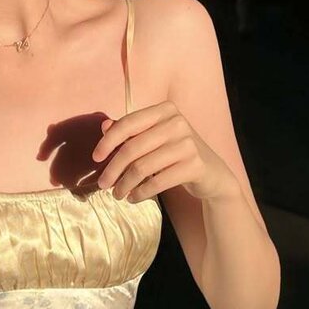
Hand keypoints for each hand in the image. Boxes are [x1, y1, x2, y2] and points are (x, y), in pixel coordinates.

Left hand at [91, 101, 239, 203]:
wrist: (212, 174)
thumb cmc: (175, 154)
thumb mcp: (153, 139)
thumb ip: (130, 131)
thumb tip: (104, 126)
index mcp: (165, 110)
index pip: (128, 123)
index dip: (108, 141)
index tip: (95, 158)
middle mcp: (178, 122)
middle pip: (132, 148)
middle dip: (113, 169)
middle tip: (102, 184)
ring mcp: (188, 143)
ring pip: (142, 167)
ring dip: (125, 184)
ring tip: (117, 195)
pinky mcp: (195, 165)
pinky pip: (158, 182)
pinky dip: (141, 193)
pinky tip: (133, 198)